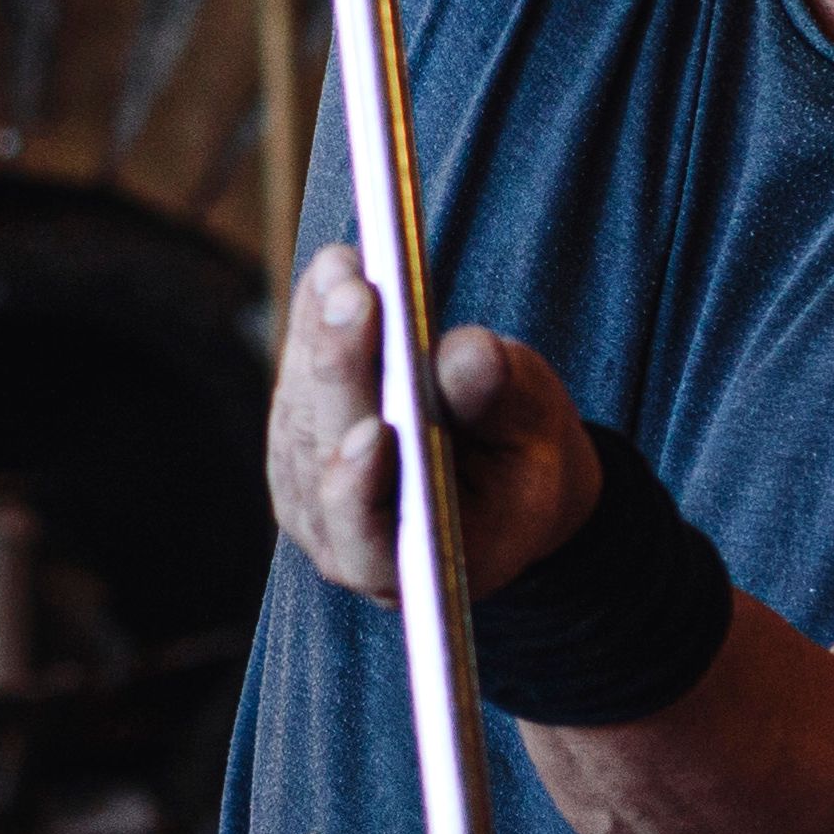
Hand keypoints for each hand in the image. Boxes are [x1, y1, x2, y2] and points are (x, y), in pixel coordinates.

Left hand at [268, 247, 602, 609]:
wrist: (502, 473)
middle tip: (354, 295)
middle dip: (341, 371)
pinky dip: (313, 323)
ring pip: (301, 410)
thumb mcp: (538, 435)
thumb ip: (503, 402)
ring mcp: (311, 489)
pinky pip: (295, 380)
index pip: (366, 541)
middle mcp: (343, 537)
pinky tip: (333, 273)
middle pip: (323, 456)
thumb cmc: (526, 464)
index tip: (376, 433)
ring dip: (321, 335)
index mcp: (412, 565)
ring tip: (346, 268)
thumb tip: (468, 353)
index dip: (361, 491)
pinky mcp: (300, 439)